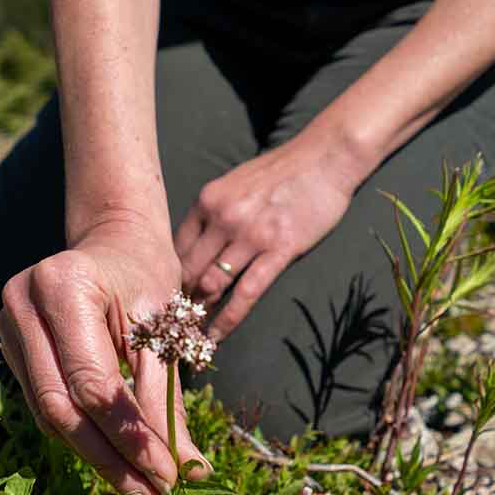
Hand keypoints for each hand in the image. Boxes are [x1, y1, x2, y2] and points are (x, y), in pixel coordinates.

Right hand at [0, 218, 207, 494]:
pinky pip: (45, 405)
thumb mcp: (165, 329)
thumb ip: (167, 401)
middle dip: (110, 461)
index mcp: (62, 285)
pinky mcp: (10, 346)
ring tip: (140, 492)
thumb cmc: (145, 275)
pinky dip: (82, 436)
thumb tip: (189, 472)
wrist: (114, 239)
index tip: (167, 479)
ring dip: (96, 458)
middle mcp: (22, 303)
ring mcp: (7, 326)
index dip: (129, 438)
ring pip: (50, 414)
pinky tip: (116, 462)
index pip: (93, 382)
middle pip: (62, 406)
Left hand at [176, 138, 354, 340]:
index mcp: (208, 200)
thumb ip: (214, 212)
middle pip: (188, 269)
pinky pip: (246, 293)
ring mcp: (250, 235)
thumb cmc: (283, 171)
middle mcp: (223, 217)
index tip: (168, 297)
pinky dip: (227, 320)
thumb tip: (198, 246)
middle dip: (179, 300)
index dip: (168, 277)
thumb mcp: (236, 183)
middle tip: (174, 325)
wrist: (325, 157)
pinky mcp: (279, 250)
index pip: (175, 248)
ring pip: (211, 285)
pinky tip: (216, 338)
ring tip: (190, 337)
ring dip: (199, 314)